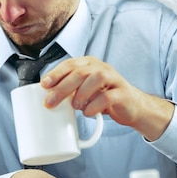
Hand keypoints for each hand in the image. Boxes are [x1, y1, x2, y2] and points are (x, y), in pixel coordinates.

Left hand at [41, 56, 174, 140]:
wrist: (133, 108)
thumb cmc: (104, 98)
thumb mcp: (85, 91)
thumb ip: (70, 90)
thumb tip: (46, 98)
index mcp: (90, 64)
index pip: (70, 64)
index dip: (56, 73)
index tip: (43, 84)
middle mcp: (102, 68)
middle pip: (79, 72)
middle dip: (62, 87)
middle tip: (50, 102)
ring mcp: (114, 79)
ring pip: (95, 79)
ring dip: (80, 94)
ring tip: (74, 106)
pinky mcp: (122, 93)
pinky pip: (107, 96)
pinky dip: (94, 105)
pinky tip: (88, 112)